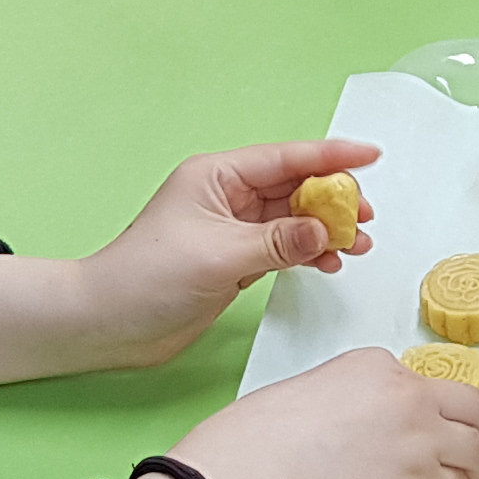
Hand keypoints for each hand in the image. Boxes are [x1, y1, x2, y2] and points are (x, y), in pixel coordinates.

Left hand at [0, 138, 371, 387]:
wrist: (107, 323)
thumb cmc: (146, 278)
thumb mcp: (220, 256)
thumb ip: (278, 242)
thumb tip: (324, 231)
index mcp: (216, 176)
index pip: (285, 158)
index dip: (331, 156)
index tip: (370, 155)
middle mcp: (225, 196)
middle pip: (294, 186)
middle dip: (334, 199)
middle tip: (365, 217)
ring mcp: (230, 228)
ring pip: (292, 218)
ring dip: (325, 229)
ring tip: (357, 245)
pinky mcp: (233, 259)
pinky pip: (283, 246)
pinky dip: (308, 252)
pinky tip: (329, 263)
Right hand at [171, 345, 478, 478]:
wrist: (261, 466)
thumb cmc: (262, 433)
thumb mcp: (309, 388)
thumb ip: (346, 401)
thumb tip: (354, 430)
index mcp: (376, 364)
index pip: (421, 381)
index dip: (427, 406)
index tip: (423, 423)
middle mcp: (409, 394)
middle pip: (469, 405)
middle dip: (472, 427)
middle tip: (467, 445)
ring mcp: (421, 437)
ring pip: (474, 447)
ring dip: (473, 464)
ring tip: (467, 478)